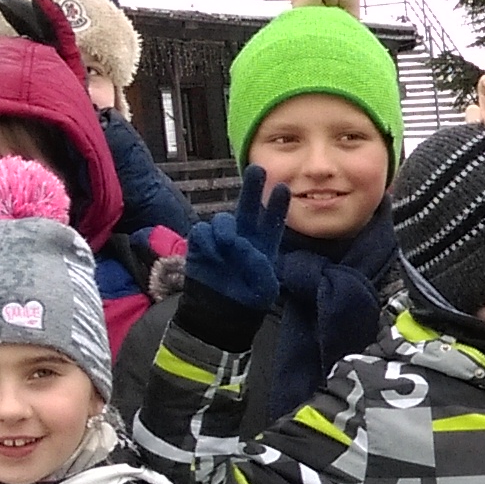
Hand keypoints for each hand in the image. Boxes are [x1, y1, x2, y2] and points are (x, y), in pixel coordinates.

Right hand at [185, 182, 291, 312]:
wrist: (219, 313)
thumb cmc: (247, 300)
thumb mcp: (264, 288)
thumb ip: (259, 266)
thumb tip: (242, 244)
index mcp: (264, 243)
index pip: (273, 220)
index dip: (277, 205)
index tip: (283, 189)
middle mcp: (244, 235)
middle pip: (249, 206)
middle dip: (253, 187)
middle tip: (258, 169)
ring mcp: (221, 238)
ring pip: (223, 219)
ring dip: (226, 228)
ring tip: (228, 243)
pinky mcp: (201, 243)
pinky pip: (202, 231)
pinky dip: (207, 239)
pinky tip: (210, 250)